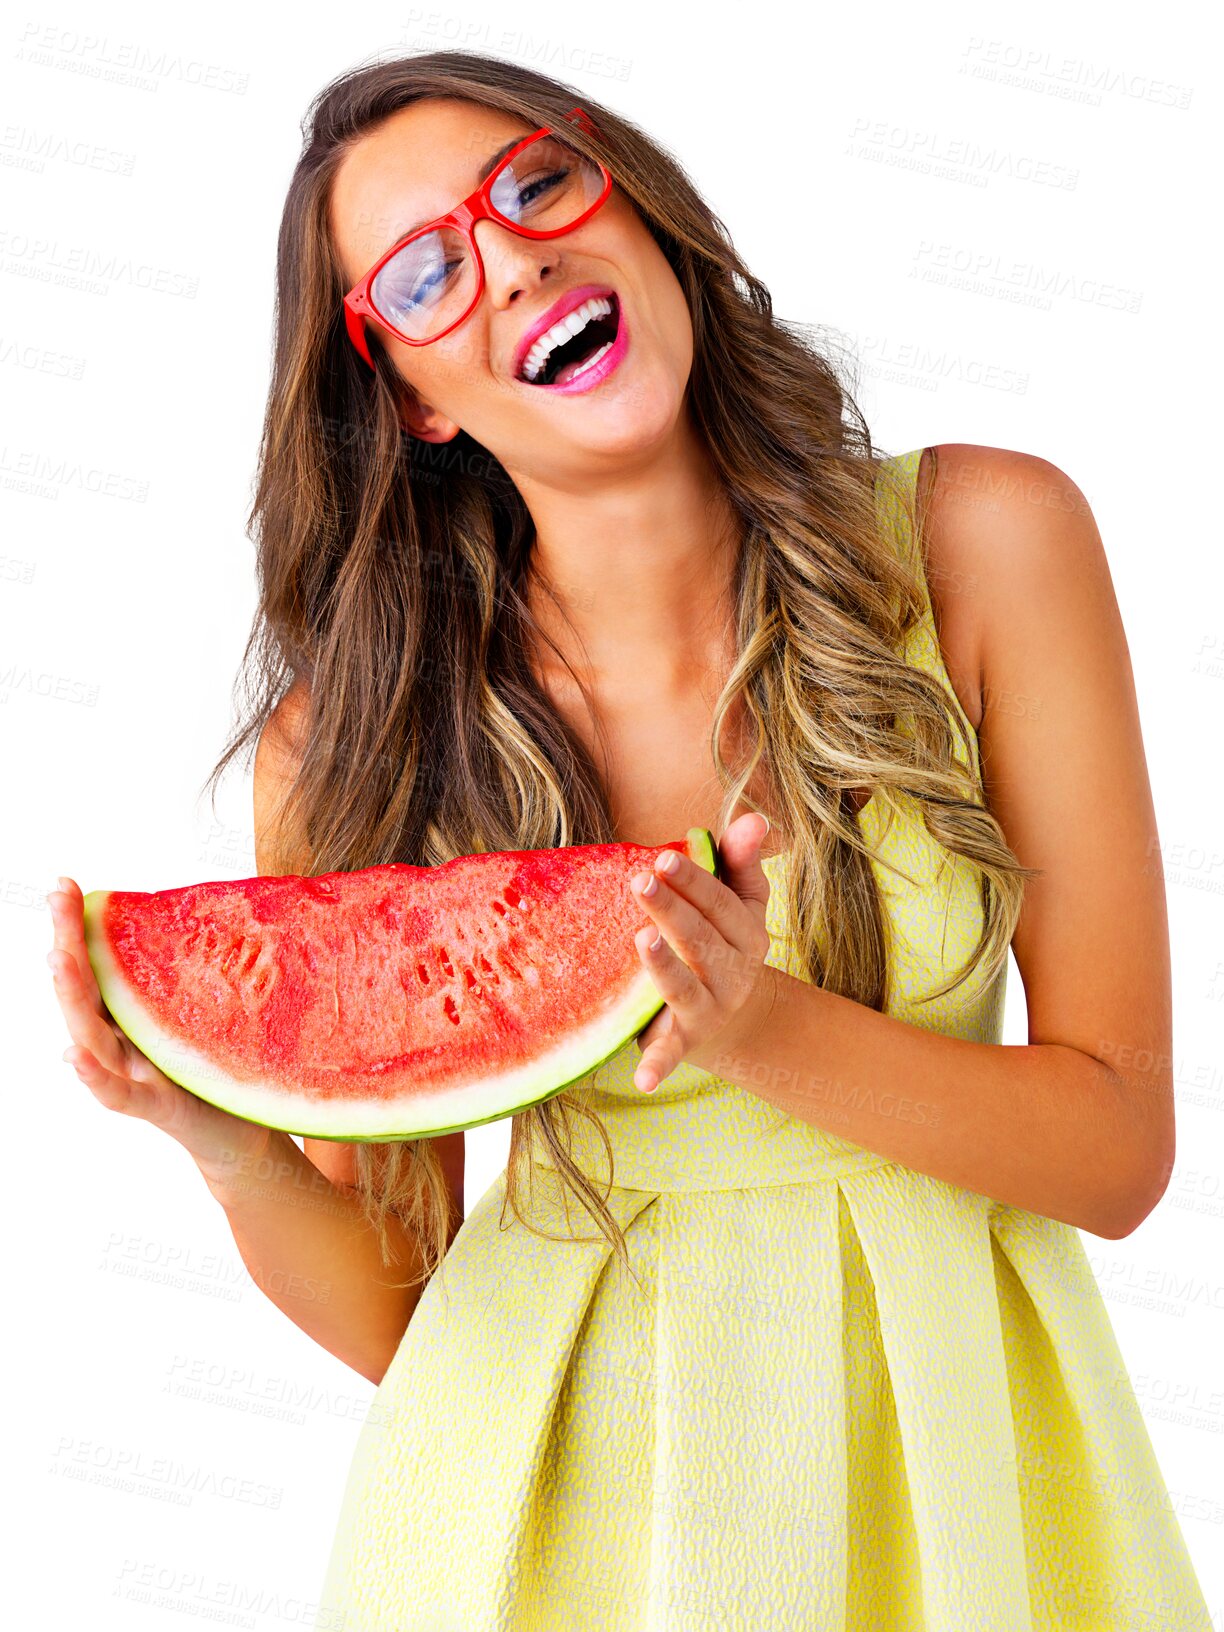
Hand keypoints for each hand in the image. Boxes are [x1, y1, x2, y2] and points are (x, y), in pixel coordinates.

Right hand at [47, 876, 276, 1189]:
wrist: (243, 1138)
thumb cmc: (222, 1071)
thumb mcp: (210, 1017)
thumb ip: (194, 981)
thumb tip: (202, 917)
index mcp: (135, 1016)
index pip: (100, 965)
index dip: (80, 927)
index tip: (68, 884)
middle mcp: (124, 1043)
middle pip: (86, 990)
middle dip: (67, 942)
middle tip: (55, 897)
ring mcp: (134, 1075)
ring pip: (92, 1035)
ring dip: (72, 995)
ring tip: (56, 958)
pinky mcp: (156, 1108)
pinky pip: (117, 1092)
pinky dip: (93, 1075)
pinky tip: (74, 1053)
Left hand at [628, 813, 777, 1093]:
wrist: (728, 1013)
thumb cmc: (720, 938)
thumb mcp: (737, 900)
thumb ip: (741, 859)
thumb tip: (756, 818)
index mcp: (748, 933)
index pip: (721, 902)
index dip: (694, 879)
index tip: (663, 855)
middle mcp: (735, 973)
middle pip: (700, 939)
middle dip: (671, 909)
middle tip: (640, 880)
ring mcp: (711, 1008)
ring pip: (685, 987)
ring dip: (664, 967)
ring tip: (642, 940)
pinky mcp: (685, 1040)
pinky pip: (672, 1053)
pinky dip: (659, 1065)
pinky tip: (643, 1079)